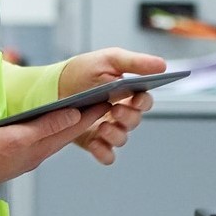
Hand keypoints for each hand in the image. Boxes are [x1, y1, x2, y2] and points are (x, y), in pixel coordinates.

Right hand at [0, 104, 110, 184]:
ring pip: (54, 137)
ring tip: (82, 111)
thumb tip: (74, 116)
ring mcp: (26, 155)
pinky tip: (51, 125)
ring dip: (69, 125)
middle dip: (85, 119)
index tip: (106, 101)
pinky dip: (51, 130)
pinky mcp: (15, 154)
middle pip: (66, 133)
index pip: (72, 128)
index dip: (90, 114)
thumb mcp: (18, 136)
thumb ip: (46, 127)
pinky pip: (41, 140)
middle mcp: (37, 153)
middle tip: (100, 103)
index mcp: (40, 147)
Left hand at [57, 47, 165, 165]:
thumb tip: (163, 65)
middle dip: (127, 117)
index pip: (144, 101)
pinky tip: (95, 142)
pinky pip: (106, 155)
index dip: (143, 102)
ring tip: (102, 126)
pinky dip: (103, 152)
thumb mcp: (109, 60)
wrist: (52, 87)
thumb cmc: (82, 71)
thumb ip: (136, 63)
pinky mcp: (93, 141)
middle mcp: (120, 113)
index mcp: (127, 94)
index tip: (136, 98)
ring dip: (115, 134)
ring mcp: (107, 128)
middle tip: (115, 109)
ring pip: (122, 139)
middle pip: (134, 121)